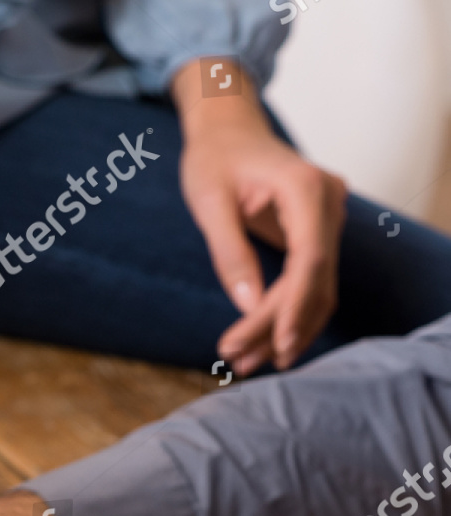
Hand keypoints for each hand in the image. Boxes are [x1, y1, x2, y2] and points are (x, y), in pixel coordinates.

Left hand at [174, 61, 347, 374]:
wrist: (227, 130)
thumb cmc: (213, 159)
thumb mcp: (209, 203)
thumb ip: (230, 252)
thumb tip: (248, 306)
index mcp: (306, 188)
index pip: (311, 258)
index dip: (295, 306)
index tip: (276, 344)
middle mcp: (328, 202)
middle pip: (313, 278)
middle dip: (279, 325)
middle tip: (240, 362)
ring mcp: (328, 217)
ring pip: (317, 285)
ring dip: (287, 327)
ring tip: (248, 363)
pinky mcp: (318, 231)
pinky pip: (311, 278)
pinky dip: (290, 311)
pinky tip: (265, 342)